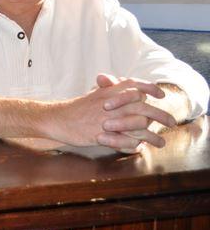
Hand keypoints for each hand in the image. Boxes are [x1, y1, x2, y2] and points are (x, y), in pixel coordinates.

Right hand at [51, 74, 174, 151]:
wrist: (58, 119)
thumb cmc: (76, 108)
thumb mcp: (94, 94)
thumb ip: (109, 88)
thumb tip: (121, 81)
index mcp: (109, 92)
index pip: (135, 85)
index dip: (150, 88)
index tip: (161, 94)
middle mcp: (111, 105)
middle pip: (143, 108)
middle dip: (161, 115)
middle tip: (171, 122)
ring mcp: (108, 120)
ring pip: (138, 127)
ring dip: (152, 136)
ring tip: (161, 142)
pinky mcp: (103, 135)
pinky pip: (126, 141)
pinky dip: (134, 145)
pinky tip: (139, 148)